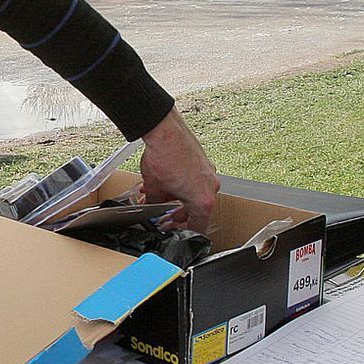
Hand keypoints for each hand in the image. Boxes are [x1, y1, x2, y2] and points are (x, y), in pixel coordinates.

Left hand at [135, 107, 218, 231]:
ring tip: (161, 198)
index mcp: (203, 201)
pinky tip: (167, 182)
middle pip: (197, 211)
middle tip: (165, 218)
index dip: (183, 234)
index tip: (175, 234)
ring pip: (195, 194)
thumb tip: (152, 207)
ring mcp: (209, 173)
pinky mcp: (204, 162)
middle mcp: (211, 187)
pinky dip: (182, 184)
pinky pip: (195, 180)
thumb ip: (155, 204)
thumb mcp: (155, 189)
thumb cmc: (164, 157)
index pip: (199, 227)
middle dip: (178, 215)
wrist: (165, 130)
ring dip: (179, 199)